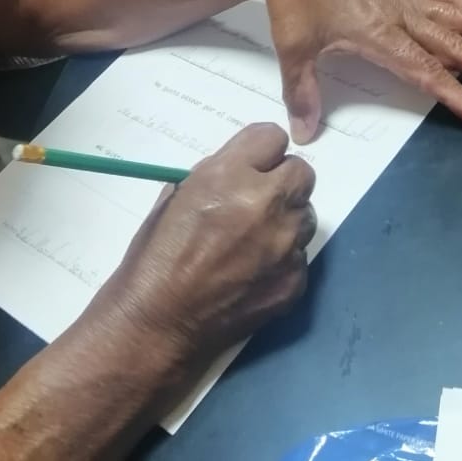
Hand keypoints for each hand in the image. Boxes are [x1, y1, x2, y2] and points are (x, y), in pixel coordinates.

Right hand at [105, 124, 314, 363]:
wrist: (158, 324)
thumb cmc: (156, 256)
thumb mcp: (177, 195)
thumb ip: (216, 174)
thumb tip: (241, 171)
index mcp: (230, 175)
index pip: (272, 136)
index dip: (261, 153)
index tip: (252, 168)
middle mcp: (265, 203)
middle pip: (301, 172)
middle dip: (281, 182)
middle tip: (258, 202)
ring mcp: (285, 245)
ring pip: (305, 215)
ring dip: (286, 221)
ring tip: (254, 242)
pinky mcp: (294, 281)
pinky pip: (300, 257)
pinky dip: (283, 261)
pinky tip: (254, 274)